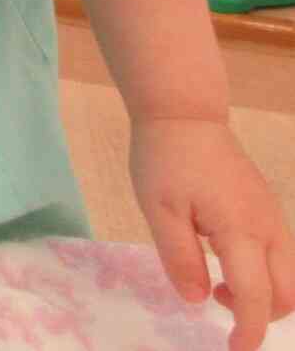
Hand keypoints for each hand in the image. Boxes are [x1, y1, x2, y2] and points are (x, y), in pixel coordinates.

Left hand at [132, 115, 294, 350]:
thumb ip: (179, 257)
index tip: (234, 350)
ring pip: (289, 274)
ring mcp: (272, 215)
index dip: (249, 330)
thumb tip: (197, 300)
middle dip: (261, 314)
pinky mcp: (266, 207)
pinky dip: (263, 271)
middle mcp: (268, 226)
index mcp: (240, 229)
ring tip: (215, 281)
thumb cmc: (164, 159)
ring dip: (263, 293)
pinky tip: (223, 257)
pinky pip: (279, 253)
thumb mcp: (158, 210)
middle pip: (286, 292)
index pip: (257, 295)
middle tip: (215, 306)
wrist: (183, 113)